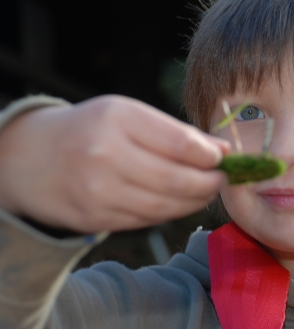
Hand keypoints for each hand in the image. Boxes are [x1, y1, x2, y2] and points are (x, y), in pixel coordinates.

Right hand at [0, 95, 229, 233]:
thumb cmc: (90, 129)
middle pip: (177, 179)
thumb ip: (175, 132)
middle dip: (210, 183)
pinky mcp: (93, 217)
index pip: (181, 143)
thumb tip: (222, 151)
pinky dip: (170, 213)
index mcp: (118, 118)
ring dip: (195, 201)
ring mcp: (97, 190)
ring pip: (165, 206)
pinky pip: (146, 220)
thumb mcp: (127, 115)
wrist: (27, 157)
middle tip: (222, 179)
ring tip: (205, 191)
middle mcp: (105, 154)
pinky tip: (179, 202)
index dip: (210, 155)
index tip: (223, 157)